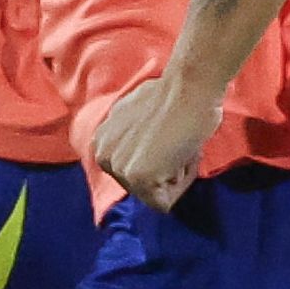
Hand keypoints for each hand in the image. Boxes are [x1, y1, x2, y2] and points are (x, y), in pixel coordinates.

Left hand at [86, 73, 227, 207]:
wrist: (188, 86)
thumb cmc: (172, 95)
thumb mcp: (136, 116)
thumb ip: (132, 139)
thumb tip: (145, 150)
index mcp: (100, 142)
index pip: (132, 174)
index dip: (159, 161)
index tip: (168, 137)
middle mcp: (103, 156)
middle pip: (141, 189)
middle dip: (164, 172)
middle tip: (177, 143)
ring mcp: (119, 168)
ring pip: (153, 197)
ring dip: (173, 176)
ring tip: (179, 146)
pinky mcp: (138, 177)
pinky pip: (164, 202)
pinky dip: (181, 184)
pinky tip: (183, 155)